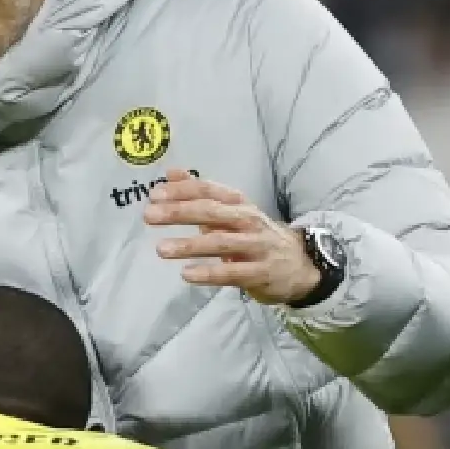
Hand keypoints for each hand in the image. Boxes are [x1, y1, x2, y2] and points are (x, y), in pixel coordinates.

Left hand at [143, 169, 322, 306]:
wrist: (300, 264)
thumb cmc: (256, 237)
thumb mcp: (233, 212)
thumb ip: (202, 195)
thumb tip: (171, 174)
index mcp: (239, 203)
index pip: (208, 190)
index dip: (182, 190)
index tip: (155, 193)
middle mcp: (247, 220)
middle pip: (211, 212)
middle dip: (178, 212)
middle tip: (150, 215)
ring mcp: (255, 246)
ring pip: (220, 242)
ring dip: (189, 245)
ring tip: (161, 249)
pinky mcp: (259, 273)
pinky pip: (231, 273)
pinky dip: (208, 273)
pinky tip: (186, 274)